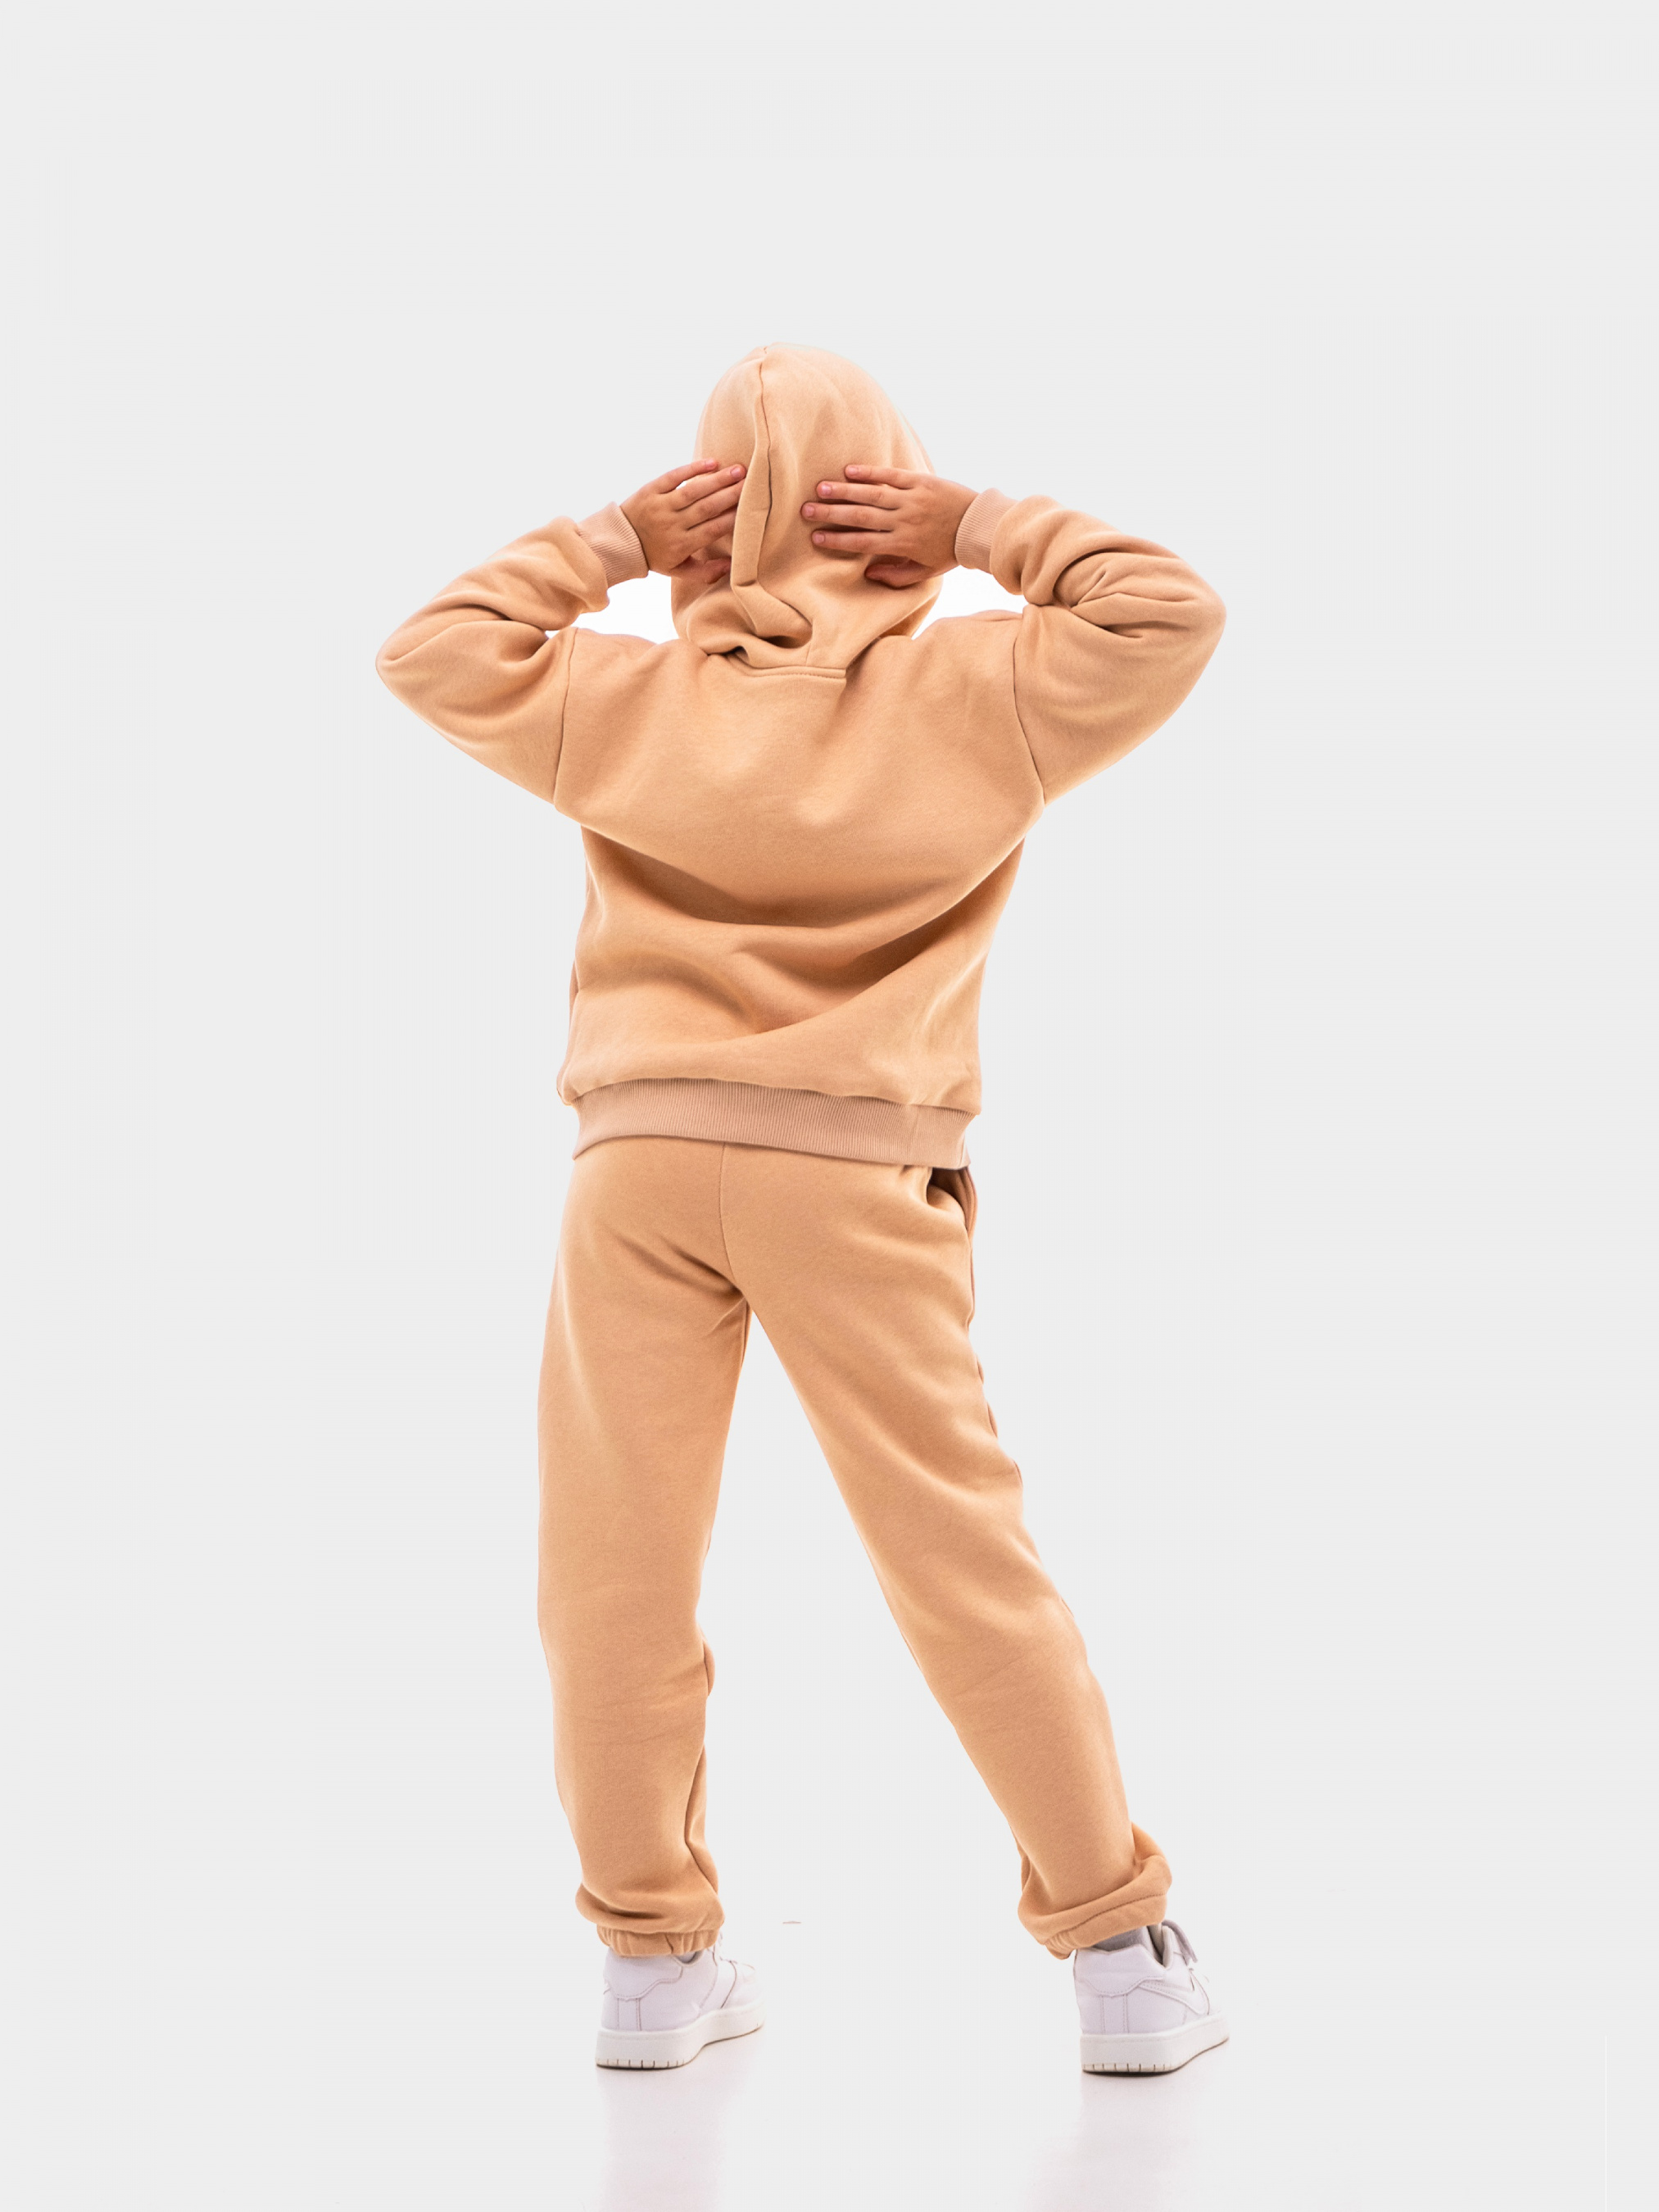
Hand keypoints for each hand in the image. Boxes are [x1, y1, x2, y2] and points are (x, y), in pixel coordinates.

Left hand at [622, 459, 746, 581]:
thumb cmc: (655, 556)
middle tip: (751, 484)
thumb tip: (731, 566)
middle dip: (731, 495)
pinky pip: (674, 476)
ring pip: (694, 491)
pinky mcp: (651, 489)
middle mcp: (672, 525)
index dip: (733, 518)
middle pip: (707, 508)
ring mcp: (661, 506)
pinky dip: (693, 469)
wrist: (619, 542)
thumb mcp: (678, 570)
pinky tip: (712, 462)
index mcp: (681, 545)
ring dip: (718, 479)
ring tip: (739, 470)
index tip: (751, 508)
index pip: (713, 530)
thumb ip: (705, 572)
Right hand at [801, 465, 977, 588]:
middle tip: (806, 511)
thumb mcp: (926, 572)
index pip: (863, 542)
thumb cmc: (950, 551)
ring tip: (820, 488)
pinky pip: (891, 475)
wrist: (979, 526)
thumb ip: (897, 577)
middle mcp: (904, 521)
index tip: (816, 538)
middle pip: (861, 517)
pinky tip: (849, 471)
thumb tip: (868, 575)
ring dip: (844, 491)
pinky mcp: (920, 481)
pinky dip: (870, 473)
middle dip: (832, 514)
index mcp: (902, 544)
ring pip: (872, 494)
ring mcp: (911, 499)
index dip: (838, 540)